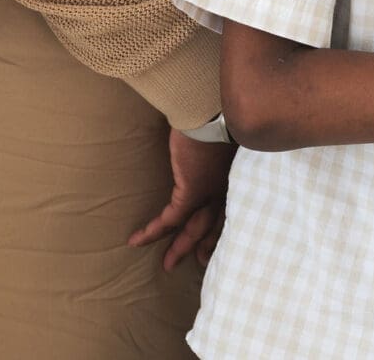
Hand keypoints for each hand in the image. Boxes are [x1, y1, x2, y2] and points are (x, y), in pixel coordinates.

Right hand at [129, 127, 233, 270]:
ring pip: (194, 228)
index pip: (231, 209)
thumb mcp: (223, 133)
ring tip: (166, 265)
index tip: (216, 241)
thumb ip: (219, 145)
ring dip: (179, 247)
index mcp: (236, 176)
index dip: (222, 227)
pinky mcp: (191, 191)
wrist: (213, 108)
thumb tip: (208, 141)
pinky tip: (137, 240)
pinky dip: (153, 231)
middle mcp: (227, 188)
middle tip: (201, 263)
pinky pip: (170, 220)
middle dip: (206, 246)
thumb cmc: (218, 113)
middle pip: (216, 225)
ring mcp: (210, 192)